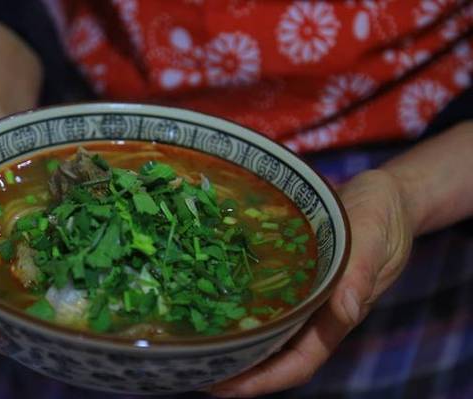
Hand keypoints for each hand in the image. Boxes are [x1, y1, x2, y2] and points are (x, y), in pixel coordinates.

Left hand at [210, 169, 413, 396]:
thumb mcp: (374, 241)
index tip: (223, 388)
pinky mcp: (289, 270)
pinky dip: (237, 302)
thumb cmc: (382, 217)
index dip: (262, 381)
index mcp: (335, 317)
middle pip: (272, 352)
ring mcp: (300, 293)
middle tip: (191, 366)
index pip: (297, 364)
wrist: (382, 194)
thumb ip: (360, 274)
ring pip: (262, 327)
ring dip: (232, 338)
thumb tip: (346, 311)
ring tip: (192, 341)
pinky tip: (209, 296)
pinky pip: (260, 293)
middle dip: (236, 366)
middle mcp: (313, 312)